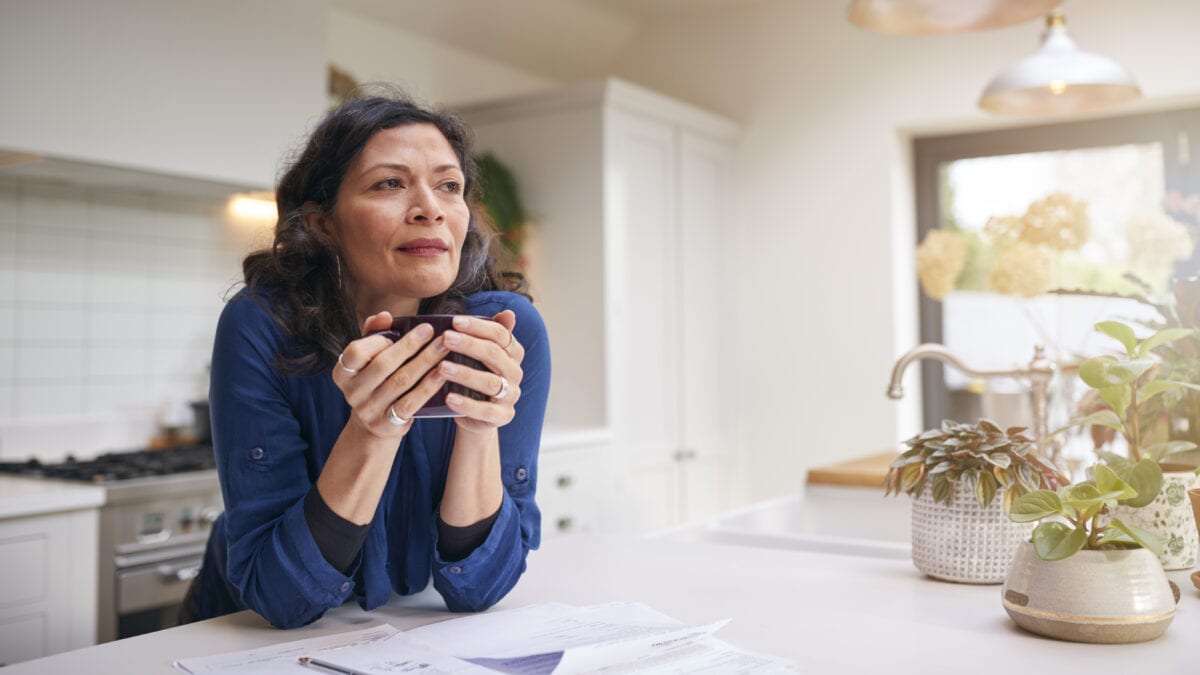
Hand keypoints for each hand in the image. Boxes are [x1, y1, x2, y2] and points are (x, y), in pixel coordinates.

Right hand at [333, 312, 447, 438]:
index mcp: (343, 373)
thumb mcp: (369, 359)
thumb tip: (385, 315)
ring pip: (401, 382)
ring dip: (425, 362)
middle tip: (430, 331)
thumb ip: (374, 334)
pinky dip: (428, 386)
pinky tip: (442, 373)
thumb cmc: (376, 381)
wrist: (375, 424)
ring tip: (443, 347)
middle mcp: (352, 392)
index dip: (378, 341)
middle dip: (409, 345)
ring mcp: (369, 410)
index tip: (399, 332)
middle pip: (383, 365)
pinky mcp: (388, 424)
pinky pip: (411, 403)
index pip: (355, 352)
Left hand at [439, 310, 524, 433]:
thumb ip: (489, 334)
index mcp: (513, 353)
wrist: (477, 414)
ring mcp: (511, 395)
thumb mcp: (481, 355)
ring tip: (441, 367)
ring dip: (465, 373)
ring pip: (490, 382)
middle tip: (445, 338)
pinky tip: (448, 397)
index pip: (500, 334)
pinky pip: (485, 410)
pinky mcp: (502, 416)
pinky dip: (467, 404)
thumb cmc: (476, 375)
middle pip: (494, 355)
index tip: (454, 321)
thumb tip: (509, 313)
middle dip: (469, 345)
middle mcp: (515, 372)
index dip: (478, 326)